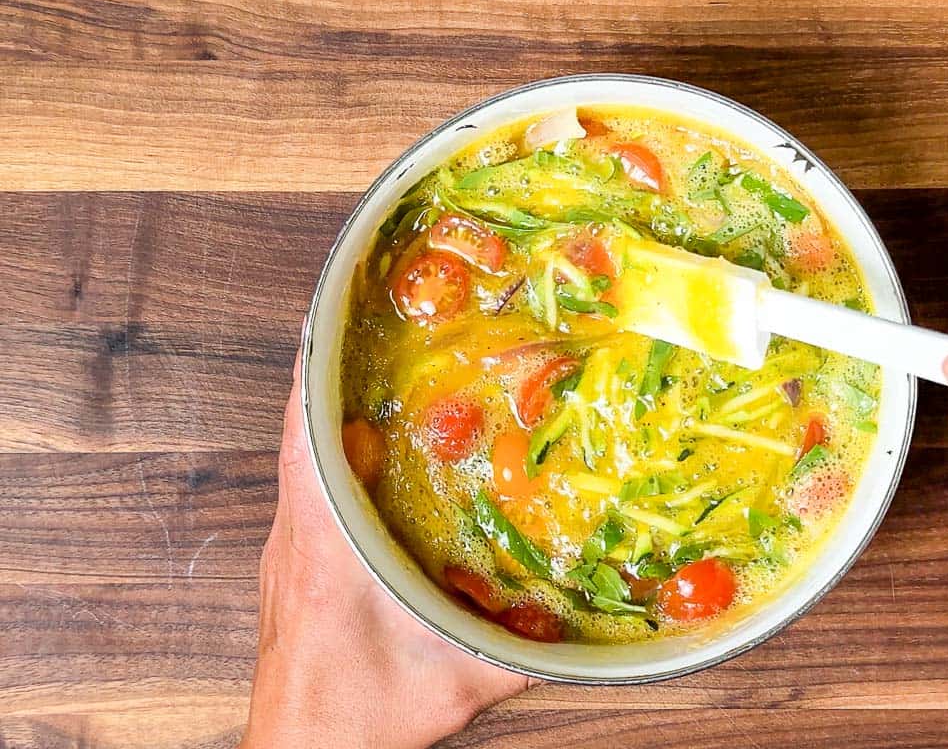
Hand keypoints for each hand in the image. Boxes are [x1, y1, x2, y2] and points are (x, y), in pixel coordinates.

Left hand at [241, 352, 530, 748]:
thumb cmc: (355, 721)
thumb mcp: (454, 684)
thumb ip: (521, 650)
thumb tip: (579, 618)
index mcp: (324, 548)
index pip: (304, 438)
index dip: (315, 373)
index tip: (334, 324)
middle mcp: (293, 539)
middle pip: (297, 435)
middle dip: (330, 379)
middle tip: (375, 339)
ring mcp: (283, 553)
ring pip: (295, 462)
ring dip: (326, 419)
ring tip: (373, 383)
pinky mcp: (288, 570)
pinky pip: (302, 491)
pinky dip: (326, 460)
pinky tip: (366, 459)